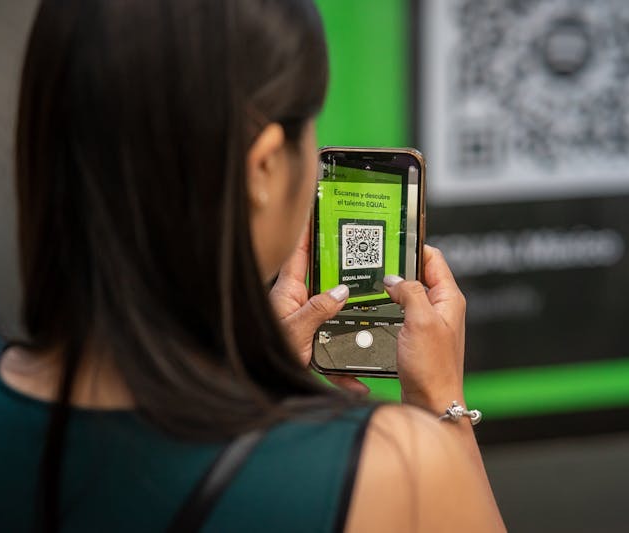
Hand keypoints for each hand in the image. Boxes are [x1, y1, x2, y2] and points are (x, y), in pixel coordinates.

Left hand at [269, 226, 369, 394]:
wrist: (256, 387)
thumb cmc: (260, 357)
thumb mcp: (294, 331)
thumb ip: (318, 309)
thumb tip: (341, 290)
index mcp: (288, 292)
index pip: (299, 252)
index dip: (309, 229)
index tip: (321, 208)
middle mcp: (297, 304)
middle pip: (324, 278)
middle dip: (343, 267)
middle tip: (364, 252)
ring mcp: (305, 323)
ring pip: (334, 313)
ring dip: (351, 318)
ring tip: (373, 307)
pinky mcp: (311, 346)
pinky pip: (333, 353)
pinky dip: (346, 368)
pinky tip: (358, 383)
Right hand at [383, 245, 465, 413]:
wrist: (431, 403)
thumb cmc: (433, 368)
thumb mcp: (420, 321)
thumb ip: (409, 293)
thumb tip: (394, 279)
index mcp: (449, 298)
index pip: (433, 258)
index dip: (414, 246)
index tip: (393, 238)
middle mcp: (442, 308)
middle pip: (420, 274)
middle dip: (399, 266)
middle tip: (376, 259)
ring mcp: (431, 322)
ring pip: (410, 293)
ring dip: (393, 288)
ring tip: (373, 281)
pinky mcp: (418, 336)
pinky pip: (404, 312)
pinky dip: (391, 306)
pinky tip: (377, 308)